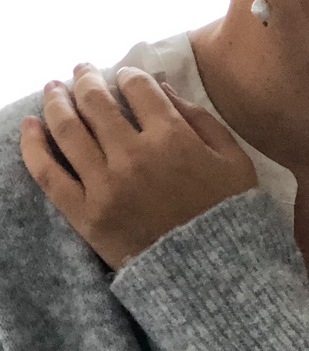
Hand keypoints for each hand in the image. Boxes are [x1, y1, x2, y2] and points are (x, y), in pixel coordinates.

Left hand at [19, 63, 257, 272]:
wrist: (214, 279)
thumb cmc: (230, 219)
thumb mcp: (236, 163)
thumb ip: (201, 120)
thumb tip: (162, 89)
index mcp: (173, 138)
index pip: (138, 88)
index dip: (129, 76)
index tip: (125, 77)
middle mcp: (134, 155)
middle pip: (96, 101)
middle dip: (86, 78)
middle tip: (81, 71)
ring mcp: (106, 185)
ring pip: (67, 129)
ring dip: (56, 100)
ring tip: (53, 89)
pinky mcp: (87, 215)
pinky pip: (49, 174)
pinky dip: (33, 145)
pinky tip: (29, 126)